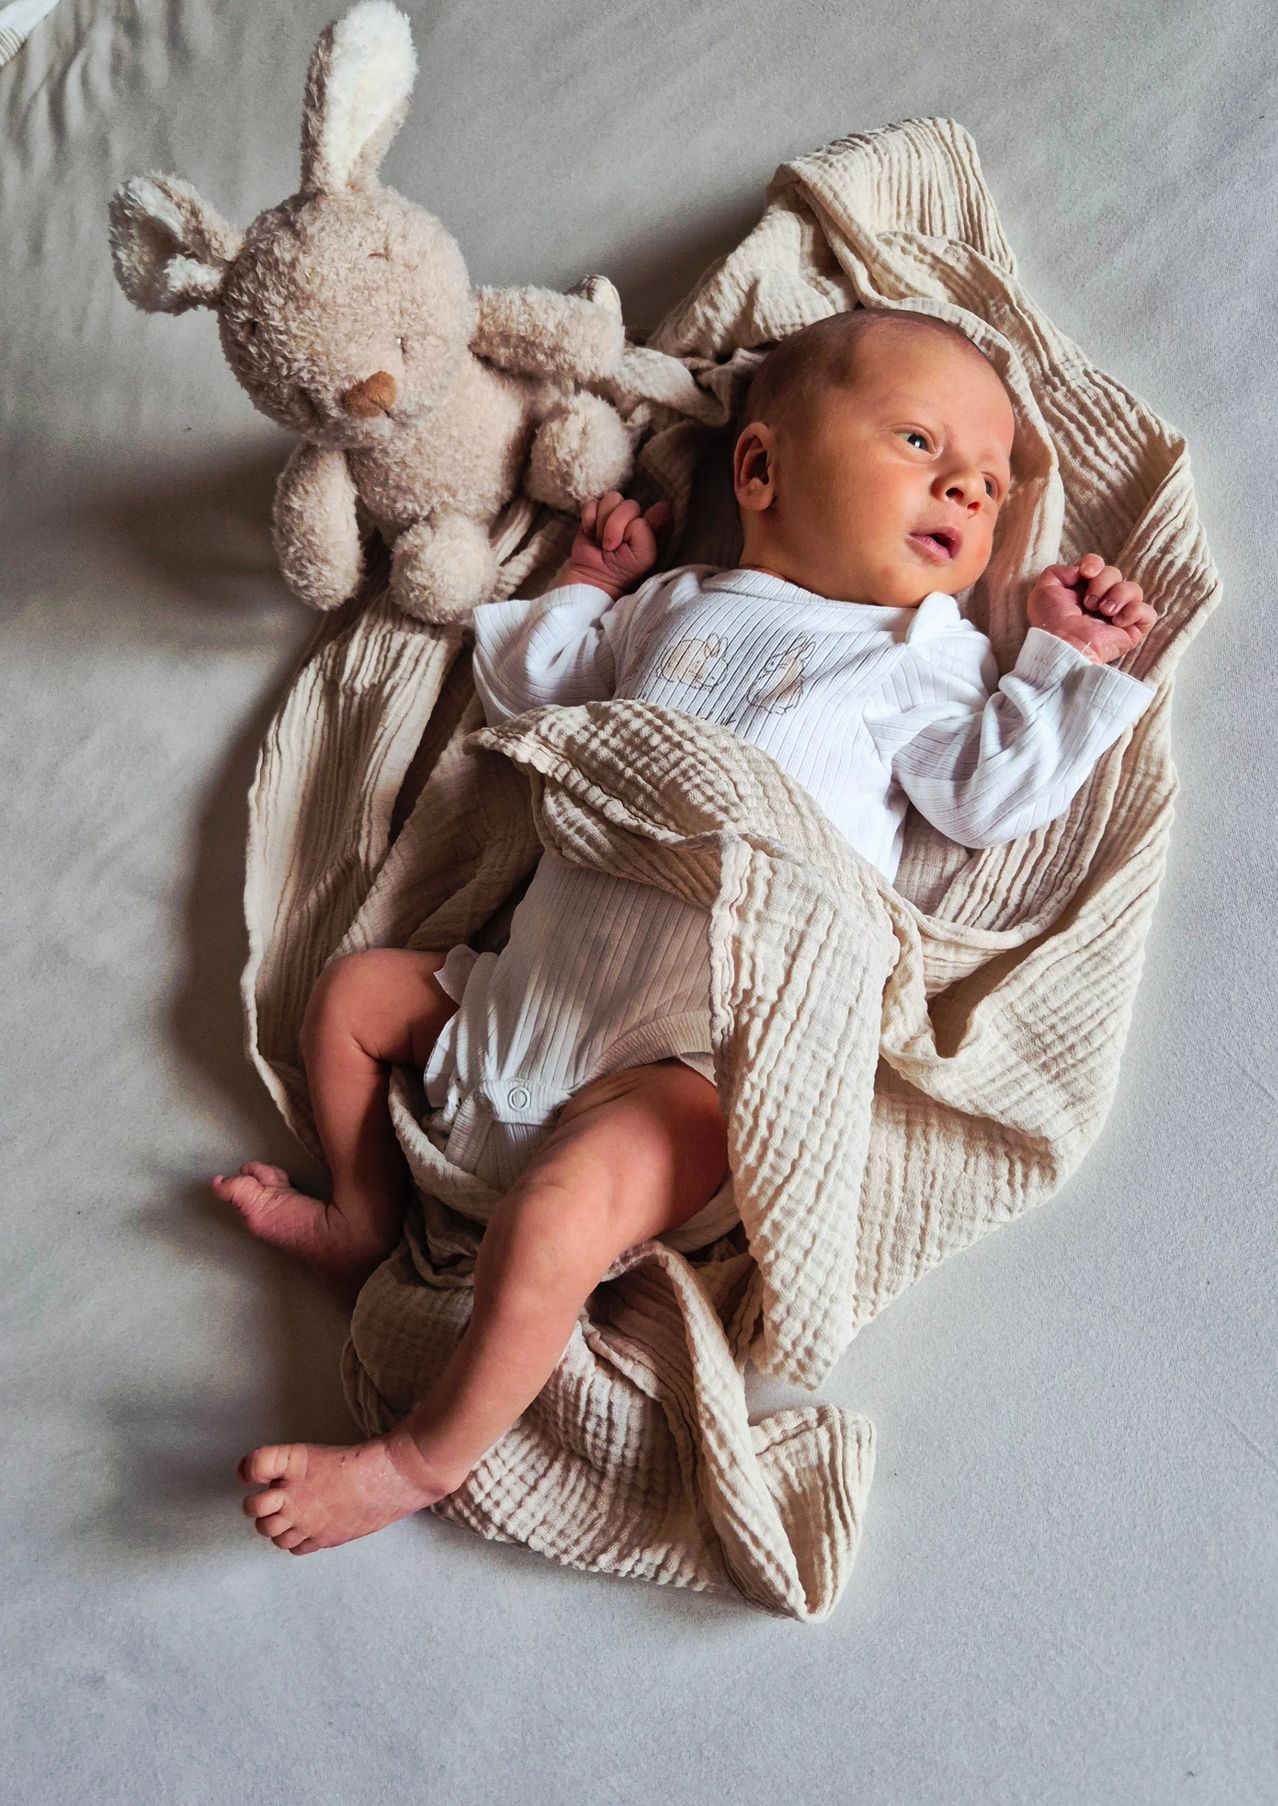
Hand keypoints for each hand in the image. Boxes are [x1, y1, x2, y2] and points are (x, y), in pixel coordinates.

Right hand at [566, 491, 671, 595]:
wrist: (593, 578)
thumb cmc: (623, 571)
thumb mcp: (644, 556)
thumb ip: (649, 531)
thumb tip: (655, 508)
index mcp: (655, 527)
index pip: (660, 509)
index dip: (647, 523)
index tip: (636, 542)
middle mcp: (637, 517)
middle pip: (631, 504)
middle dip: (617, 526)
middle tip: (612, 546)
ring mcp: (616, 514)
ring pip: (612, 499)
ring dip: (603, 524)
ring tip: (602, 542)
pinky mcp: (596, 513)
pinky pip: (592, 504)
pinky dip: (589, 521)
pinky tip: (591, 535)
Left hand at [1027, 552, 1156, 664]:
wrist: (1062, 644)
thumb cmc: (1050, 621)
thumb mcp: (1044, 589)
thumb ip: (1058, 571)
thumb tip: (1080, 570)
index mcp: (1083, 591)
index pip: (1099, 566)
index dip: (1094, 563)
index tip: (1086, 573)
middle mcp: (1102, 601)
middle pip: (1115, 573)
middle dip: (1102, 582)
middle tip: (1089, 602)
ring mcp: (1119, 615)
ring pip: (1134, 589)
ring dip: (1118, 595)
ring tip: (1104, 611)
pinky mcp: (1133, 630)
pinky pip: (1148, 612)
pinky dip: (1134, 612)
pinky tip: (1117, 621)